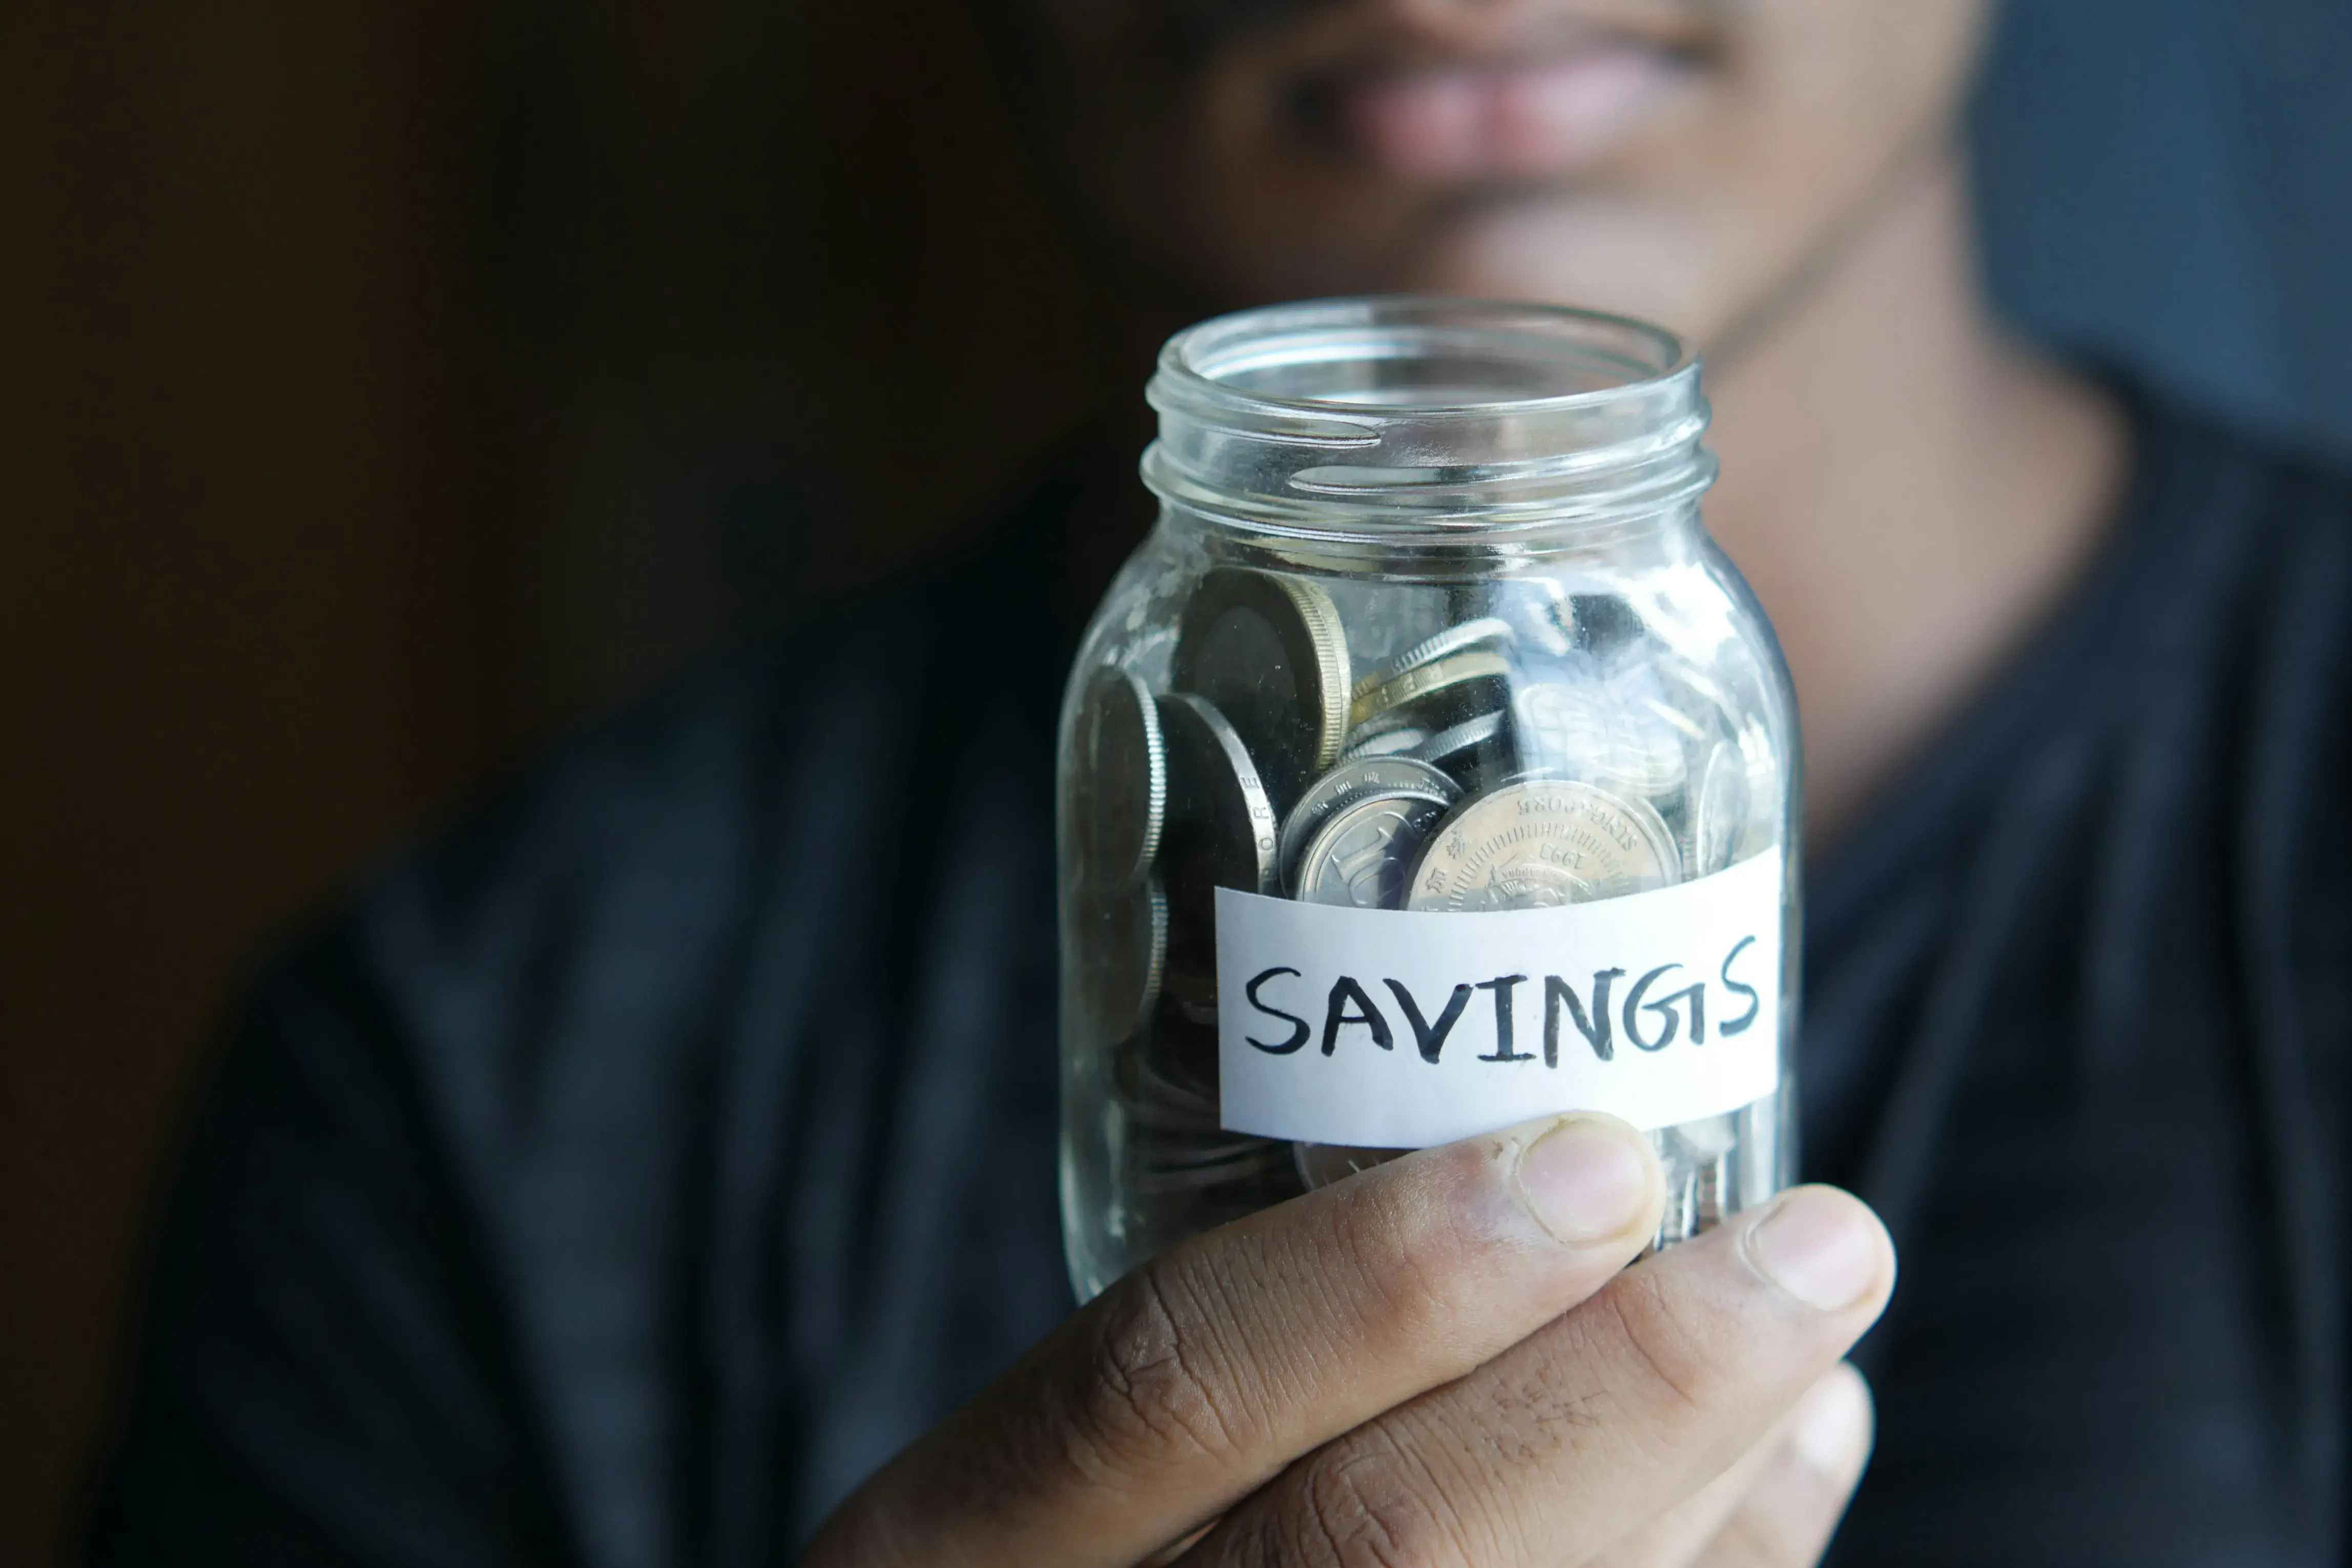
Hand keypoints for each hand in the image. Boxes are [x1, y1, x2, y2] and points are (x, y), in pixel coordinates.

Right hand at [804, 1113, 1894, 1567]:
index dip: (1384, 1273)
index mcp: (957, 1538)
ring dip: (1718, 1489)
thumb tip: (1534, 1162)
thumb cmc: (1061, 1551)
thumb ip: (1207, 1342)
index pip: (1161, 1384)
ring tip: (1819, 1351)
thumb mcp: (1041, 1455)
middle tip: (1814, 1243)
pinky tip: (1787, 1476)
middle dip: (1633, 1389)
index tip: (1592, 1159)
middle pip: (1385, 1545)